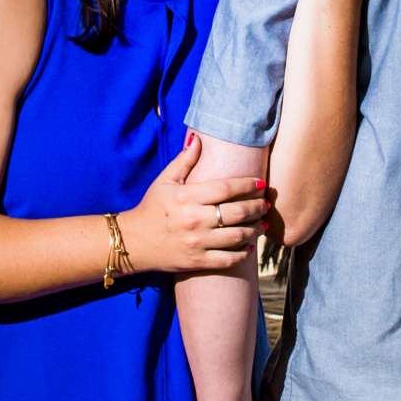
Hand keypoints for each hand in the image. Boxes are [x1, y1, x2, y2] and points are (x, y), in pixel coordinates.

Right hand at [122, 131, 269, 274]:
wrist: (134, 242)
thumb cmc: (152, 208)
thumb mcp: (164, 181)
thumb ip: (184, 161)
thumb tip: (198, 138)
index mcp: (188, 197)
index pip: (226, 188)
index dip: (247, 185)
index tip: (261, 184)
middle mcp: (195, 220)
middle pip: (237, 212)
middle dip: (257, 208)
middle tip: (266, 205)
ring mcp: (197, 243)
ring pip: (238, 237)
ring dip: (255, 230)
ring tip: (262, 224)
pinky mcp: (197, 262)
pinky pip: (228, 259)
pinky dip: (242, 253)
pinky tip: (248, 246)